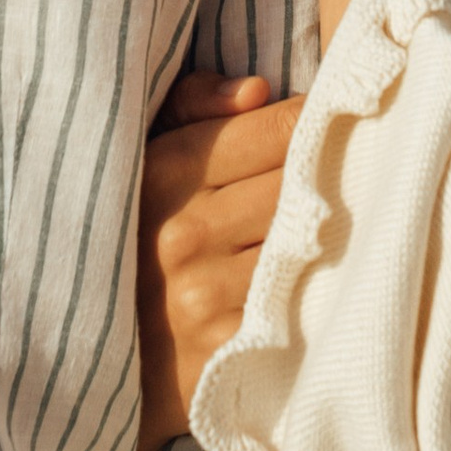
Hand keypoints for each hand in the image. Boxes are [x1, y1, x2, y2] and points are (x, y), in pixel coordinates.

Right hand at [137, 69, 303, 450]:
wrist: (101, 360)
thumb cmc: (133, 238)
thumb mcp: (143, 157)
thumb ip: (192, 105)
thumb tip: (256, 90)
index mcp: (164, 170)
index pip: (280, 126)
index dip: (315, 121)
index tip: (332, 124)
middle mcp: (185, 232)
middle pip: (304, 180)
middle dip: (330, 173)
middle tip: (348, 171)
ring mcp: (207, 295)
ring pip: (310, 238)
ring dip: (332, 231)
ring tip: (332, 224)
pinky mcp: (231, 347)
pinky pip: (304, 298)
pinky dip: (321, 284)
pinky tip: (321, 278)